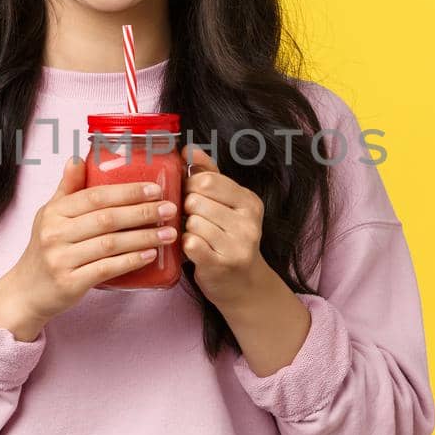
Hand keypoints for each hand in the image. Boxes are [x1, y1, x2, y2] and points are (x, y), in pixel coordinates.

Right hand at [0, 156, 178, 340]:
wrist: (26, 292)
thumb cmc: (44, 250)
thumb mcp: (49, 215)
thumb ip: (67, 189)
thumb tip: (77, 159)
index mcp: (54, 213)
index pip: (95, 196)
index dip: (127, 192)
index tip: (155, 189)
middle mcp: (55, 234)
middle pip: (106, 218)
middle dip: (142, 212)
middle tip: (169, 209)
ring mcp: (61, 259)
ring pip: (111, 244)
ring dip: (144, 237)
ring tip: (168, 233)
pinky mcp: (70, 283)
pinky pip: (106, 269)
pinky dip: (130, 261)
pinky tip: (149, 255)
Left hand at [180, 144, 269, 308]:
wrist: (242, 285)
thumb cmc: (228, 238)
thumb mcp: (225, 203)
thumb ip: (207, 173)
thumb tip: (188, 149)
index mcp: (250, 202)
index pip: (207, 180)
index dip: (190, 187)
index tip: (192, 197)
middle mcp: (249, 222)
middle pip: (196, 201)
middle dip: (188, 210)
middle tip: (194, 220)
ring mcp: (238, 245)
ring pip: (192, 222)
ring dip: (186, 229)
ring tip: (196, 236)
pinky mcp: (221, 265)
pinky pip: (190, 243)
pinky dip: (185, 245)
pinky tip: (194, 249)